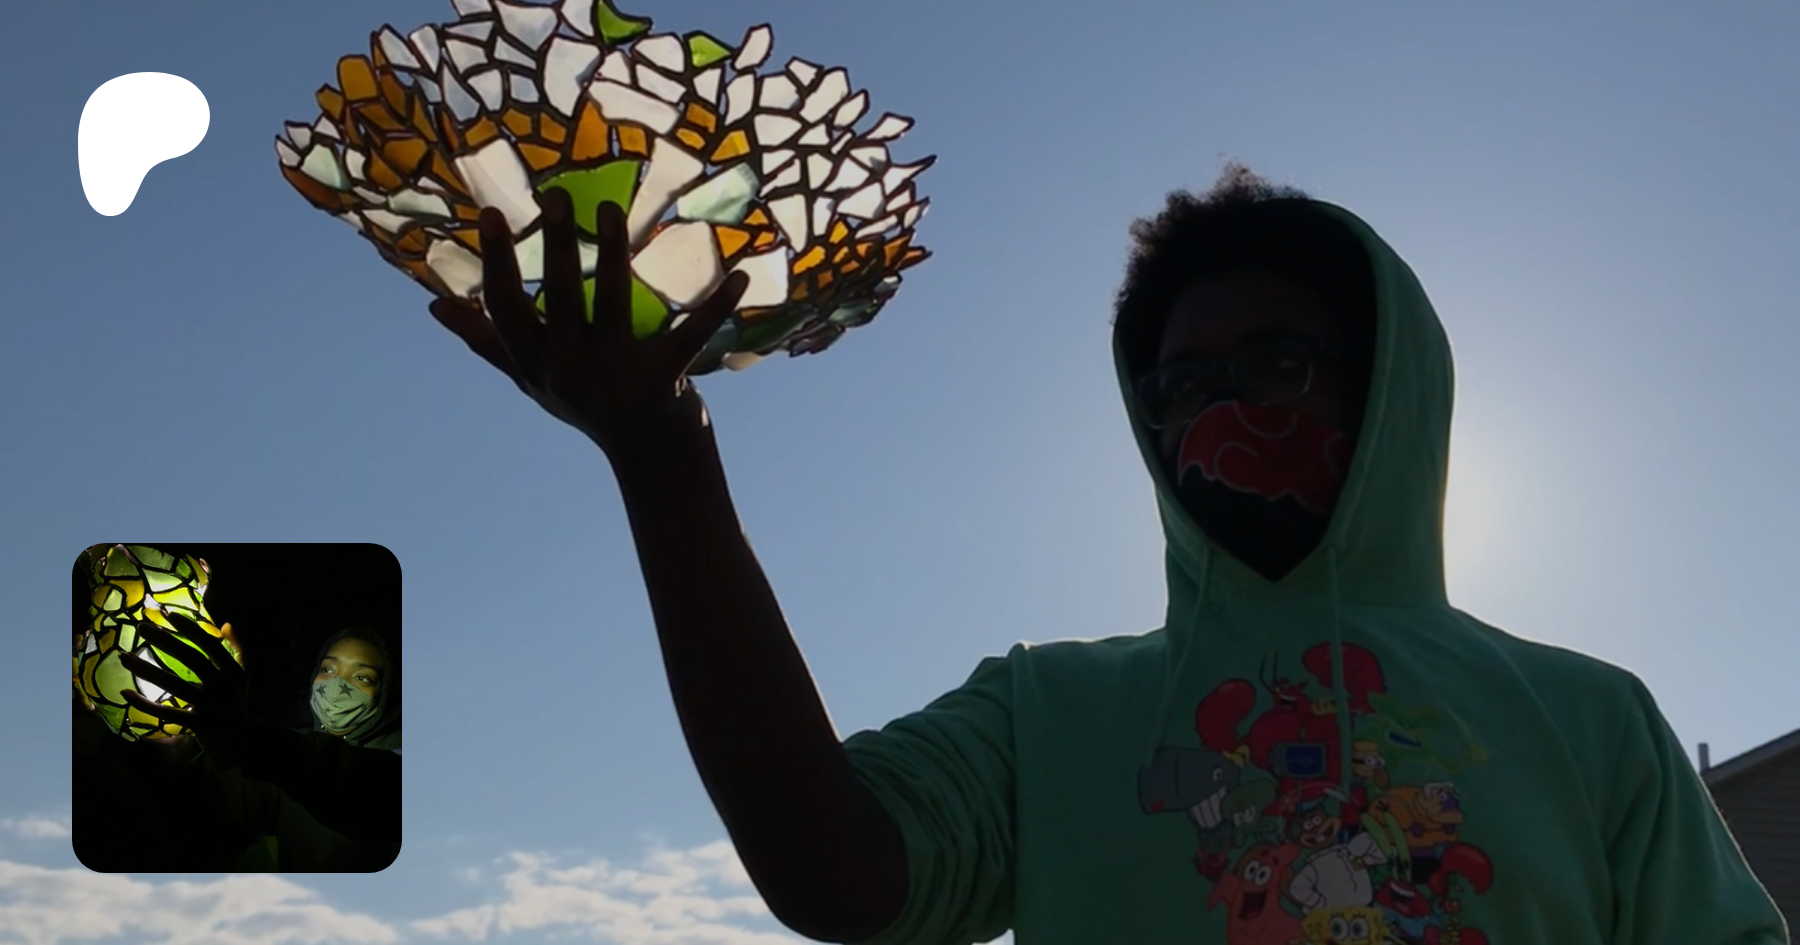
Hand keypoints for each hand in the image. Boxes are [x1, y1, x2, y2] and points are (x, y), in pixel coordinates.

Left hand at [119, 613, 250, 765]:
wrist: (243, 740)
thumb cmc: (237, 702)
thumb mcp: (242, 674)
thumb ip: (237, 649)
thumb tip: (226, 624)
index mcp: (234, 671)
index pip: (211, 645)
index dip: (191, 629)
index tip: (169, 615)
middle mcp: (224, 686)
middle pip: (192, 660)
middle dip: (165, 641)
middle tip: (142, 627)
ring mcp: (211, 706)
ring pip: (175, 685)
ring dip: (148, 670)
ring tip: (124, 657)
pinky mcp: (198, 724)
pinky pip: (167, 712)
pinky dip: (145, 704)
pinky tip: (125, 693)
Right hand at [428, 190, 749, 461]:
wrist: (648, 455)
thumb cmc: (585, 404)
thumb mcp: (532, 379)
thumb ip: (488, 342)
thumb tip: (436, 307)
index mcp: (537, 365)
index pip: (507, 310)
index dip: (496, 263)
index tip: (490, 214)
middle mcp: (571, 371)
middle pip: (558, 301)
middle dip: (553, 247)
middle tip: (554, 196)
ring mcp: (617, 376)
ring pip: (612, 305)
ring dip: (610, 256)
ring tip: (610, 210)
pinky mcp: (664, 381)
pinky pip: (690, 335)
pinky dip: (717, 305)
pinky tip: (738, 273)